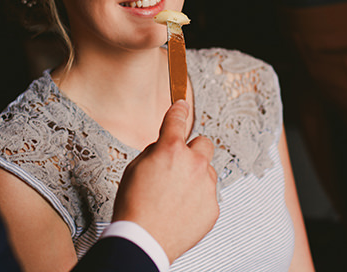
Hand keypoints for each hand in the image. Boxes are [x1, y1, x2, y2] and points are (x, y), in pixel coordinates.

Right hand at [112, 100, 218, 262]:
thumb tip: (164, 148)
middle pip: (204, 143)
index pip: (178, 119)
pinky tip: (180, 210)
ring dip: (196, 177)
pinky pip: (208, 195)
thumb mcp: (134, 168)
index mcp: (171, 150)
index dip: (179, 109)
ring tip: (176, 195)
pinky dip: (197, 199)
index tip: (182, 105)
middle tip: (179, 164)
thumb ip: (154, 152)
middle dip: (193, 150)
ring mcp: (206, 186)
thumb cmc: (133, 206)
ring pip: (208, 171)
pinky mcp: (213, 207)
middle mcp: (194, 164)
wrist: (143, 241)